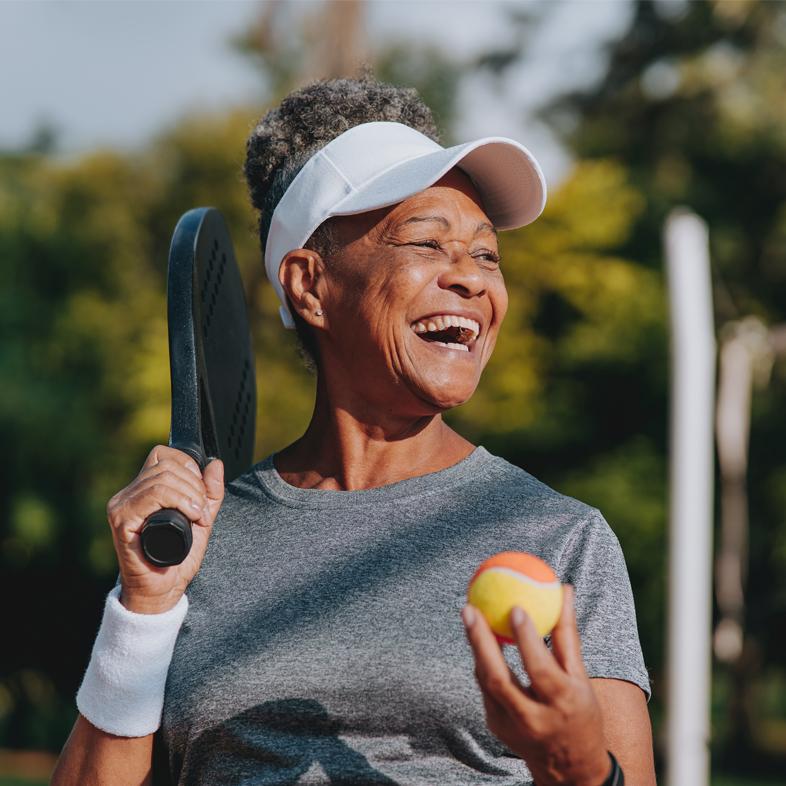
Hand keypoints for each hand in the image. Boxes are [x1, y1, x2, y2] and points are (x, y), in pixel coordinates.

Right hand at [106, 445, 224, 613]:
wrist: (163, 590)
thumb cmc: (178, 557)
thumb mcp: (201, 518)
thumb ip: (210, 492)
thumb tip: (216, 463)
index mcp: (143, 490)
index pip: (163, 455)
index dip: (188, 466)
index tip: (200, 492)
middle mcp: (128, 494)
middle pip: (166, 465)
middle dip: (194, 485)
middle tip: (201, 510)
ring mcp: (122, 505)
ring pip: (162, 478)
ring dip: (190, 495)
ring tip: (197, 516)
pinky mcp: (121, 519)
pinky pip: (152, 494)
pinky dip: (178, 501)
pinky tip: (189, 517)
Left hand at [461, 585, 611, 785]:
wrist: (570, 770)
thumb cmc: (580, 712)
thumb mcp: (581, 677)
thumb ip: (568, 635)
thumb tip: (565, 590)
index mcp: (561, 704)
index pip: (540, 669)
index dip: (527, 639)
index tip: (515, 607)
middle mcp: (534, 718)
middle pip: (499, 678)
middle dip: (480, 641)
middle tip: (470, 608)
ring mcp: (511, 725)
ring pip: (485, 682)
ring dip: (475, 647)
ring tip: (469, 614)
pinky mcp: (496, 726)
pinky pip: (485, 687)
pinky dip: (481, 661)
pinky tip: (477, 636)